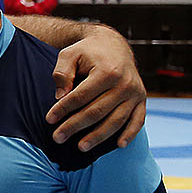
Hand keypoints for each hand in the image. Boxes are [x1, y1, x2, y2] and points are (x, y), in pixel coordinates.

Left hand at [46, 26, 145, 150]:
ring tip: (81, 147)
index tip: (49, 120)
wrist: (114, 45)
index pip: (81, 96)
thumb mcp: (69, 54)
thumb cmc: (87, 52)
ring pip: (116, 120)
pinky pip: (138, 120)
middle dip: (75, 126)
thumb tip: (60, 97)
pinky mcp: (142, 99)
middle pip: (97, 111)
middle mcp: (124, 83)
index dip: (63, 109)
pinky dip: (130, 134)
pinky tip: (119, 145)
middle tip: (57, 138)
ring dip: (99, 136)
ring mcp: (135, 93)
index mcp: (107, 71)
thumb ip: (62, 73)